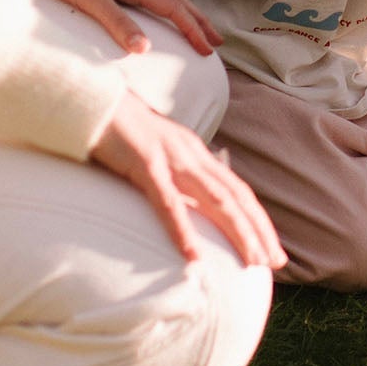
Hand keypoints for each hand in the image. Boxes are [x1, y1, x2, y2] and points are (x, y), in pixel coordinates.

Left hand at [20, 0, 218, 54]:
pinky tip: (157, 14)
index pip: (173, 8)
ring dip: (185, 12)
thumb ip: (116, 22)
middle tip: (216, 41)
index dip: (193, 29)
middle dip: (199, 21)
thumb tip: (145, 48)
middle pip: (177, 0)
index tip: (207, 50)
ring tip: (197, 27)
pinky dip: (165, 6)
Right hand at [89, 96, 285, 271]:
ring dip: (238, 232)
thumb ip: (173, 178)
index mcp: (195, 153)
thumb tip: (185, 208)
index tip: (271, 248)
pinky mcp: (144, 162)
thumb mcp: (155, 156)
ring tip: (252, 261)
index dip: (257, 219)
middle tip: (276, 263)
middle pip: (235, 196)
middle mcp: (192, 154)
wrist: (90, 101)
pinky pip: (166, 201)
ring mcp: (170, 157)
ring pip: (215, 199)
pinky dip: (182, 229)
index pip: (236, 189)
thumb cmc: (119, 133)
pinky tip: (192, 255)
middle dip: (259, 231)